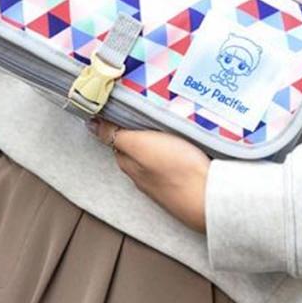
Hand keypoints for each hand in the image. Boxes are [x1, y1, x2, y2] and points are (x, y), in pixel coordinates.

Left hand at [85, 117, 209, 233]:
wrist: (210, 198)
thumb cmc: (177, 169)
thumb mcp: (141, 144)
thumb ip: (115, 134)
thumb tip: (90, 123)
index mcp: (128, 162)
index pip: (115, 137)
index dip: (118, 120)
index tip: (123, 103)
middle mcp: (141, 173)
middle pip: (134, 145)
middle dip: (138, 127)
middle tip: (147, 107)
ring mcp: (161, 179)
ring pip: (153, 153)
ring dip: (156, 138)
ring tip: (165, 120)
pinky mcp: (181, 180)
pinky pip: (170, 160)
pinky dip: (172, 148)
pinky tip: (180, 142)